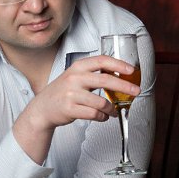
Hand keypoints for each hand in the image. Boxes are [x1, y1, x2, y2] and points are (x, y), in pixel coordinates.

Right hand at [13, 55, 139, 163]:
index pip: (102, 61)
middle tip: (135, 91)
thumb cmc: (62, 92)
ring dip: (112, 109)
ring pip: (102, 102)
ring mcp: (71, 94)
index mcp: (77, 67)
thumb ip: (93, 74)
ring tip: (113, 111)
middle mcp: (74, 78)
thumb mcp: (75, 77)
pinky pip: (95, 114)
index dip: (119, 65)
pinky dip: (102, 117)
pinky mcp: (70, 109)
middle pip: (105, 80)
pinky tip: (102, 116)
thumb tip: (120, 76)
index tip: (131, 70)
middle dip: (124, 86)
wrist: (43, 108)